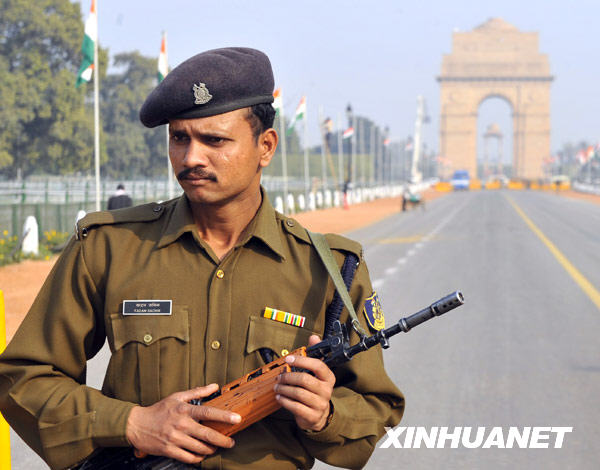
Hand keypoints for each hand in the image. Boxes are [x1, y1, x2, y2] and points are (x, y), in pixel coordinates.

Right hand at [125, 384, 240, 463]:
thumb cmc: (158, 410)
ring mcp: (175, 438)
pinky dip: (198, 458)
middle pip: (207, 434)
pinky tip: (202, 454)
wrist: (136, 425)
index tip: (237, 419)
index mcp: (184, 410)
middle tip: (231, 442)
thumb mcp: (177, 397)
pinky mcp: (169, 450)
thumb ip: (197, 392)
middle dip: (223, 440)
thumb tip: (214, 386)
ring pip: (200, 448)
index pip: (208, 412)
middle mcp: (181, 424)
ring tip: (216, 447)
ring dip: (211, 449)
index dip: (224, 416)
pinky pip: (188, 457)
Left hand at [274, 335, 335, 431]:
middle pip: (305, 379)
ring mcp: (320, 404)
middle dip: (288, 376)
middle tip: (279, 376)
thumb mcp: (316, 373)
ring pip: (298, 393)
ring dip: (284, 389)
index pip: (318, 365)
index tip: (288, 359)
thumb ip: (314, 354)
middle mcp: (327, 391)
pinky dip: (285, 401)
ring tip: (277, 386)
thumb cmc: (315, 390)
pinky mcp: (312, 416)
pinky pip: (296, 407)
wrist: (319, 415)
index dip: (302, 361)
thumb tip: (314, 337)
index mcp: (328, 377)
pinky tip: (279, 397)